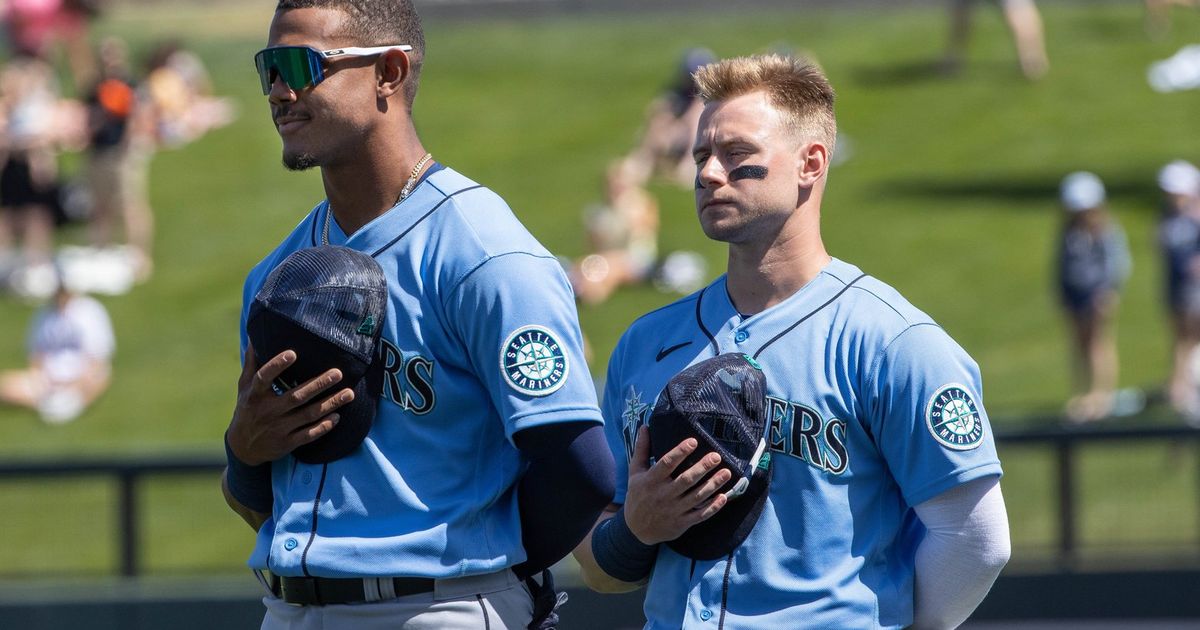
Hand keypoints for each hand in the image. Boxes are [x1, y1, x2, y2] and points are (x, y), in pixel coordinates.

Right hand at [226, 344, 354, 465]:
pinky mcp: (287, 443)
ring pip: (308, 415)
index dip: (277, 366)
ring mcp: (278, 428)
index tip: (293, 353)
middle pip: (296, 397)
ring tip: (349, 393)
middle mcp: (267, 411)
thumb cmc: (247, 408)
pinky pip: (308, 434)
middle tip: (338, 373)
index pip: (264, 378)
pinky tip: (338, 416)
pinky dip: (323, 426)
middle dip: (318, 385)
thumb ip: (252, 362)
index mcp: (255, 395)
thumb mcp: (244, 386)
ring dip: (330, 404)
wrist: (242, 447)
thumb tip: (255, 335)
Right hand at [623, 426, 730, 544]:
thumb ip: (642, 450)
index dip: (680, 452)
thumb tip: (645, 427)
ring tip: (727, 472)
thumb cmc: (637, 496)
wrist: (636, 529)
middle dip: (702, 468)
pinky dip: (712, 507)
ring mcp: (674, 510)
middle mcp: (663, 495)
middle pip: (686, 480)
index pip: (666, 464)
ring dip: (713, 485)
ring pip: (697, 497)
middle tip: (716, 456)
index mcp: (651, 480)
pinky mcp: (682, 522)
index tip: (693, 441)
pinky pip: (700, 515)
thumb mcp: (635, 473)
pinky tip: (724, 497)